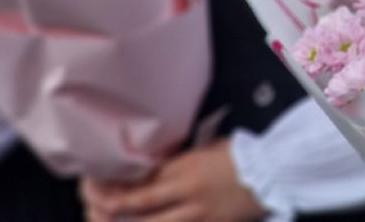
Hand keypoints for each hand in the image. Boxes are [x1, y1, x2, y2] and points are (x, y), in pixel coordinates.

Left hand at [80, 140, 265, 221]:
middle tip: (92, 209)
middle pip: (134, 210)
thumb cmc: (236, 155)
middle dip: (106, 212)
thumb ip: (173, 164)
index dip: (109, 189)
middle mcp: (185, 195)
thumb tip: (142, 173)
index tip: (92, 186)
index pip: (136, 184)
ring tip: (108, 220)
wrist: (272, 173)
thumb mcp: (203, 150)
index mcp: (184, 169)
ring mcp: (195, 217)